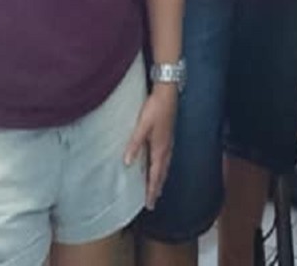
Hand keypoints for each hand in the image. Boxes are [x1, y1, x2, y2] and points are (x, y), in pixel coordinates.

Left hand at [125, 83, 177, 209]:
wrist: (168, 92)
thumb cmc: (155, 108)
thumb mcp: (142, 126)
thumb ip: (135, 144)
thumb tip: (127, 162)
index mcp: (160, 148)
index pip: (155, 175)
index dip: (152, 190)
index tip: (149, 204)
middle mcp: (166, 148)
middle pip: (162, 173)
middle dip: (157, 187)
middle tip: (153, 201)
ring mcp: (169, 142)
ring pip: (165, 166)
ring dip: (161, 178)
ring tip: (157, 188)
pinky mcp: (168, 136)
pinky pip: (166, 157)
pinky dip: (162, 167)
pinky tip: (159, 164)